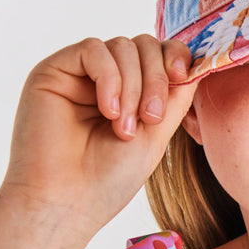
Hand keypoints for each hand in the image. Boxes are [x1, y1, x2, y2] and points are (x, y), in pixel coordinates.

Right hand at [1, 35, 196, 232]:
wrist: (65, 202)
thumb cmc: (109, 179)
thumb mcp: (157, 134)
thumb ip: (175, 97)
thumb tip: (196, 63)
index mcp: (129, 93)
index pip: (158, 54)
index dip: (175, 57)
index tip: (182, 77)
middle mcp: (103, 79)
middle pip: (144, 45)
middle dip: (157, 78)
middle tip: (152, 118)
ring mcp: (78, 74)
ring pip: (122, 46)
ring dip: (133, 87)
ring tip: (123, 128)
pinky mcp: (53, 71)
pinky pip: (93, 50)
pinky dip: (109, 79)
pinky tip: (107, 111)